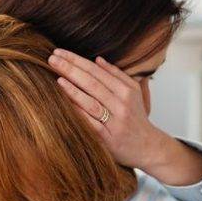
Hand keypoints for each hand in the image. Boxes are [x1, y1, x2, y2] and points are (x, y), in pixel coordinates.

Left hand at [49, 48, 161, 169]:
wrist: (149, 147)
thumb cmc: (137, 118)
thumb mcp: (133, 93)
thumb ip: (116, 75)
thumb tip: (97, 59)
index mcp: (126, 90)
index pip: (96, 71)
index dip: (77, 60)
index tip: (60, 52)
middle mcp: (121, 104)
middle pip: (92, 83)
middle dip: (71, 69)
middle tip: (52, 58)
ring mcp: (115, 122)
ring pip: (91, 102)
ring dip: (73, 89)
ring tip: (57, 77)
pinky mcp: (108, 138)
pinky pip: (90, 123)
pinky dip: (78, 112)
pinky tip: (65, 102)